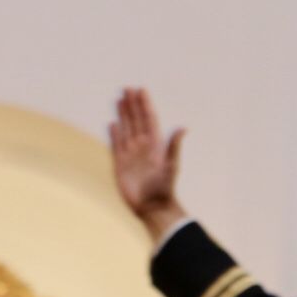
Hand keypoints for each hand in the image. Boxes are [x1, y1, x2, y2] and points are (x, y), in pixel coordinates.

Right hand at [109, 88, 186, 239]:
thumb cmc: (165, 187)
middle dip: (132, 105)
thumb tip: (183, 128)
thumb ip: (174, 146)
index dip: (145, 105)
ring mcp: (131, 154)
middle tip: (127, 89)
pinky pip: (116, 145)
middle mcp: (142, 146)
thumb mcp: (172, 166)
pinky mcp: (120, 163)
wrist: (152, 207)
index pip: (149, 119)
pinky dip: (114, 134)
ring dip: (123, 115)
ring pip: (126, 129)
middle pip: (136, 120)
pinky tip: (113, 123)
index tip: (141, 91)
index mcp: (155, 144)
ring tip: (120, 100)